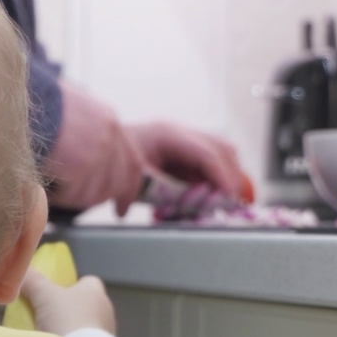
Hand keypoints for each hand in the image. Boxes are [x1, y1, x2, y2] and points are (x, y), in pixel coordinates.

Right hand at [20, 268, 116, 336]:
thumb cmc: (66, 318)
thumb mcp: (43, 295)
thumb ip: (31, 280)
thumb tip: (19, 271)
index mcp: (95, 290)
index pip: (86, 281)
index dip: (70, 285)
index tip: (53, 294)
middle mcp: (105, 308)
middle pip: (84, 304)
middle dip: (67, 310)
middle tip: (46, 316)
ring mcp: (106, 332)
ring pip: (85, 325)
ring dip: (71, 329)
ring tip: (50, 336)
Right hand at [45, 80, 144, 214]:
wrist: (19, 102)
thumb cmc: (34, 103)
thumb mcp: (68, 106)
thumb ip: (82, 127)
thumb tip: (80, 154)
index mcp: (108, 119)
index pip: (132, 161)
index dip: (129, 187)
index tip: (123, 205)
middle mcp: (110, 136)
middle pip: (117, 182)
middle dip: (103, 198)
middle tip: (85, 207)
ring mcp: (98, 152)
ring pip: (94, 193)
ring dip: (74, 197)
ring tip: (54, 187)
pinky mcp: (82, 166)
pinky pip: (74, 194)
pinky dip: (60, 196)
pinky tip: (46, 186)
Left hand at [127, 122, 250, 201]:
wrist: (104, 150)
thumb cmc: (116, 160)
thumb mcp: (134, 178)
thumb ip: (160, 190)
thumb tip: (187, 203)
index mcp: (167, 135)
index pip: (206, 153)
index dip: (222, 175)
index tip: (229, 196)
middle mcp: (180, 133)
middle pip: (222, 148)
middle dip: (232, 176)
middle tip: (232, 202)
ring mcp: (185, 140)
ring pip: (222, 153)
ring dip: (228, 177)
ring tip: (224, 200)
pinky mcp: (186, 151)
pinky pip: (211, 162)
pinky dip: (217, 179)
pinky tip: (211, 196)